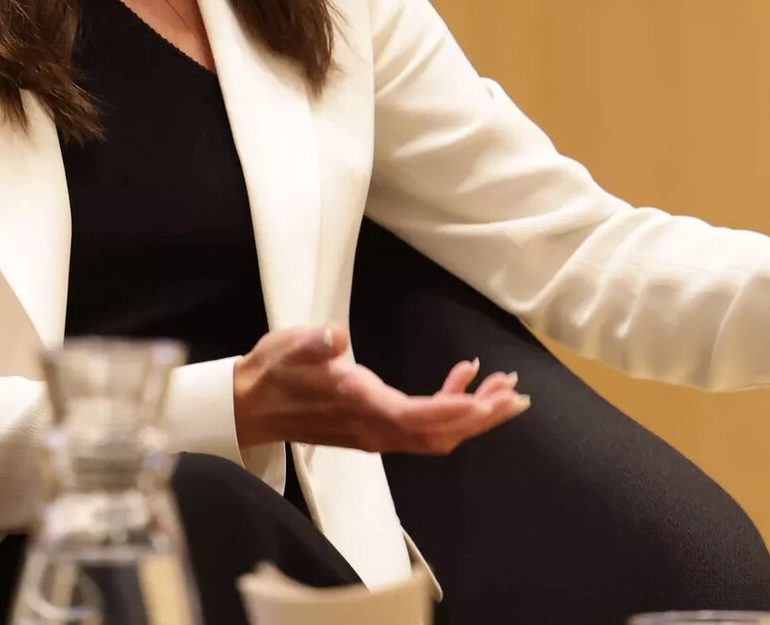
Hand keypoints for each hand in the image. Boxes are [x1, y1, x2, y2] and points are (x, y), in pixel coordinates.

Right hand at [232, 323, 529, 454]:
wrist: (252, 405)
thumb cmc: (274, 372)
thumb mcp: (290, 347)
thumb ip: (314, 343)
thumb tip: (334, 336)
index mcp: (361, 406)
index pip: (419, 417)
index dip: (457, 410)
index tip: (491, 400)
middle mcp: (376, 428)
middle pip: (441, 434)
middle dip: (482, 417)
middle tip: (517, 395)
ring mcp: (377, 431)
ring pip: (437, 433)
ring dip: (473, 414)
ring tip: (504, 388)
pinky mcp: (376, 426)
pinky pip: (424, 425)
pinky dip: (450, 405)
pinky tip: (463, 378)